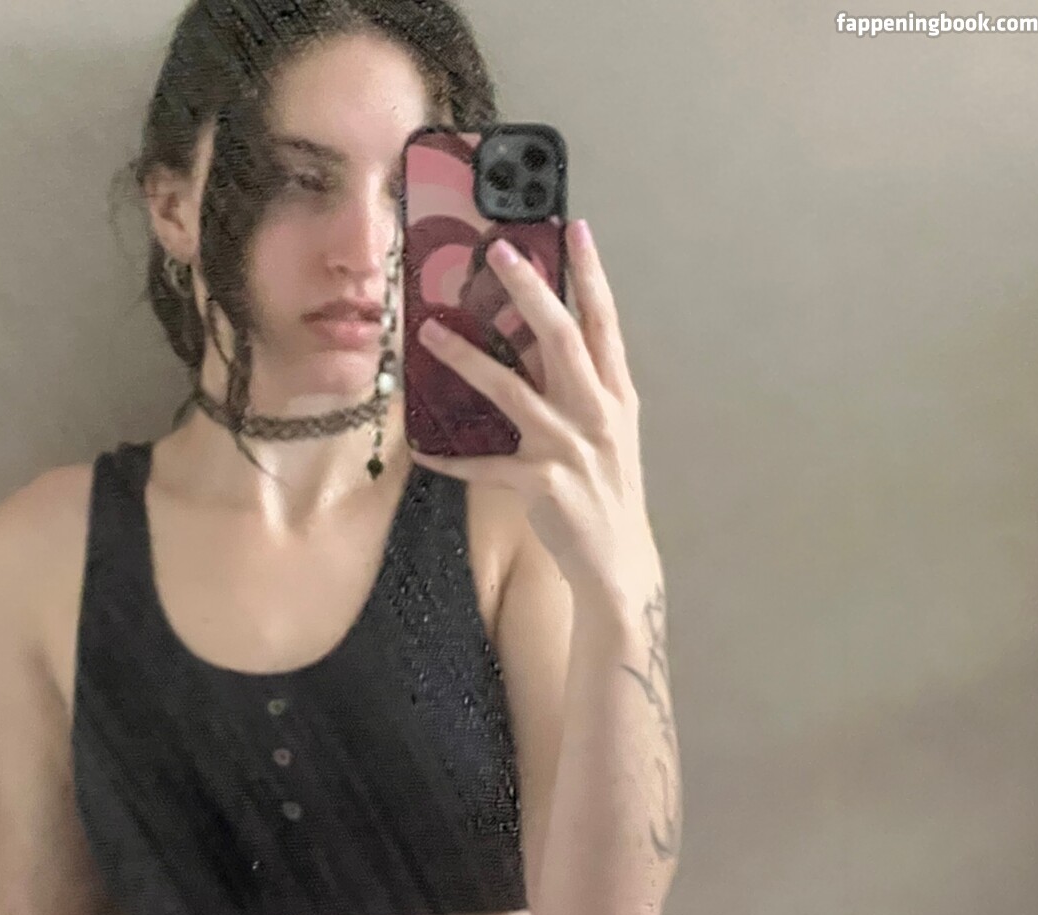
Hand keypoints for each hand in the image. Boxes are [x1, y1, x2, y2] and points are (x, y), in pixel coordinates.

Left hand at [410, 220, 658, 613]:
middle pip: (562, 338)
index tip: (575, 229)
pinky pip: (484, 466)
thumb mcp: (607, 434)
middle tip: (500, 252)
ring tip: (430, 333)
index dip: (591, 275)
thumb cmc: (606, 493)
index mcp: (616, 396)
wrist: (616, 562)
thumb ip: (579, 390)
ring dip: (467, 359)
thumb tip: (536, 346)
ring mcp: (569, 448)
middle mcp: (596, 414)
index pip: (605, 323)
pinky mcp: (541, 484)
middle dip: (530, 292)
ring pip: (511, 391)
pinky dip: (451, 459)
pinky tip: (421, 448)